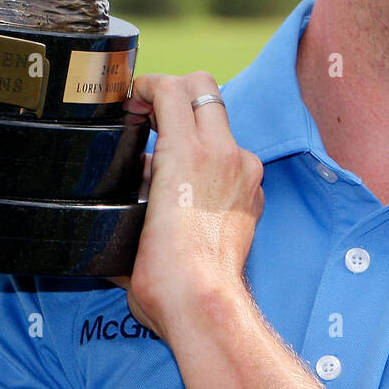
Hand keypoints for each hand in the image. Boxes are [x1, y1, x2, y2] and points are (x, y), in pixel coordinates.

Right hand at [112, 72, 263, 343]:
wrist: (203, 304)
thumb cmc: (161, 270)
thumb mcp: (131, 215)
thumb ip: (137, 179)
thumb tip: (140, 172)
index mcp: (185, 151)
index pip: (170, 88)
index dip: (147, 85)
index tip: (134, 98)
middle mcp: (221, 152)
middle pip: (203, 87)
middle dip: (176, 92)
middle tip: (154, 114)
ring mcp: (245, 171)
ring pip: (222, 124)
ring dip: (198, 130)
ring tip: (173, 160)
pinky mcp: (256, 194)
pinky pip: (236, 160)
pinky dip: (217, 163)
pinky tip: (197, 192)